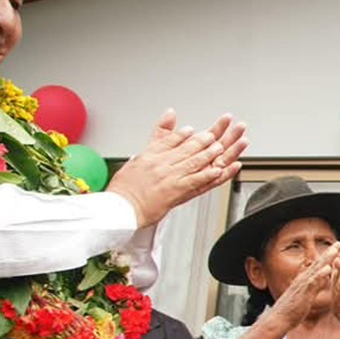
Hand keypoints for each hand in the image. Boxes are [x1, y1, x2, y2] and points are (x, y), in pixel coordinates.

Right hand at [108, 110, 247, 228]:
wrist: (120, 208)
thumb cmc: (123, 191)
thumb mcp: (130, 164)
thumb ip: (140, 156)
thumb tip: (144, 150)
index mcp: (149, 156)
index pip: (168, 140)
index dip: (182, 134)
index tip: (190, 130)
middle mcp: (160, 163)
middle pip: (185, 148)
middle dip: (201, 140)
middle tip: (212, 135)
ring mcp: (169, 176)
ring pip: (193, 161)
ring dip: (209, 153)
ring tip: (219, 148)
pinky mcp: (175, 190)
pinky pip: (196, 180)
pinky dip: (208, 174)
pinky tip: (218, 170)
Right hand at [267, 243, 338, 326]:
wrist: (279, 319)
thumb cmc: (291, 309)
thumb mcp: (305, 294)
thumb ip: (313, 286)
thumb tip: (322, 280)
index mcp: (304, 280)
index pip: (317, 266)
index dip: (327, 257)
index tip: (336, 248)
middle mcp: (303, 279)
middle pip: (318, 263)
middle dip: (329, 253)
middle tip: (338, 243)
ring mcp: (303, 285)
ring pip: (316, 269)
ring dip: (326, 259)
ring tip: (336, 250)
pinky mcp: (304, 293)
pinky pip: (313, 282)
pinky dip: (320, 274)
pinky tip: (328, 269)